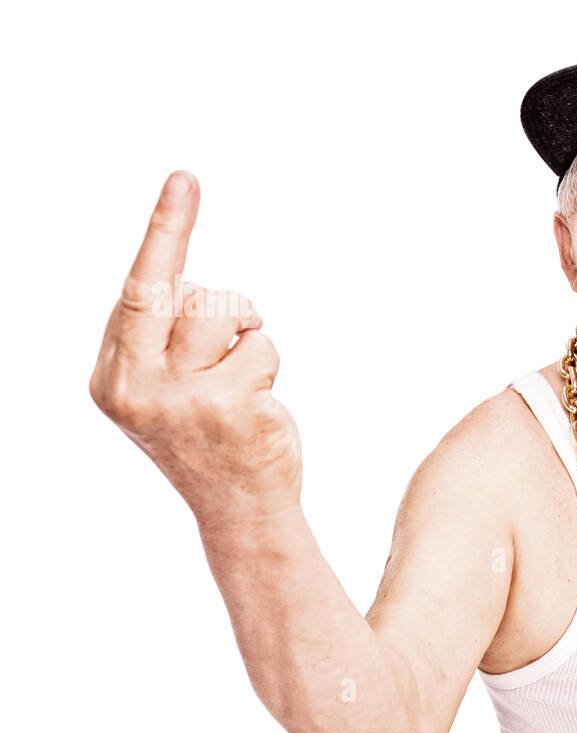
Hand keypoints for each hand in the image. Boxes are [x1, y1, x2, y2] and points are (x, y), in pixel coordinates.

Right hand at [89, 170, 301, 527]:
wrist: (239, 511)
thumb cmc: (207, 438)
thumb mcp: (164, 389)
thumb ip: (162, 339)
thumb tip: (190, 287)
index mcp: (112, 377)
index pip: (137, 291)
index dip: (163, 232)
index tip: (183, 181)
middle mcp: (137, 387)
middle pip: (177, 290)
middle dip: (188, 250)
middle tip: (193, 206)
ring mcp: (183, 399)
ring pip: (227, 315)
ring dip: (245, 333)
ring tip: (240, 378)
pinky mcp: (230, 407)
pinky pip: (263, 347)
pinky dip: (268, 367)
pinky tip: (258, 406)